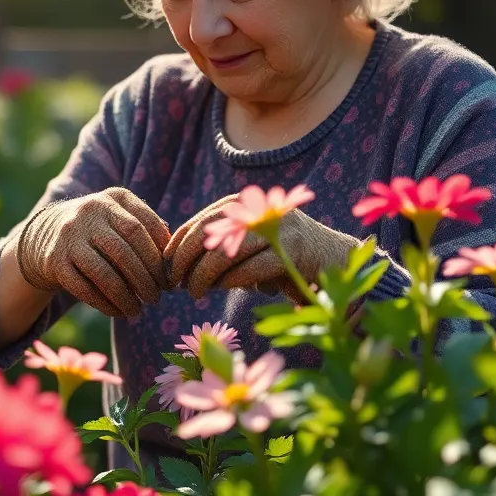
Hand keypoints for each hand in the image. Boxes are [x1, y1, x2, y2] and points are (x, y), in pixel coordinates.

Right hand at [16, 187, 170, 317]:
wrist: (47, 233)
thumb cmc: (99, 230)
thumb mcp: (120, 217)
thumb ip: (147, 230)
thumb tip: (174, 259)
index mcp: (113, 198)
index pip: (145, 225)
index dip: (160, 255)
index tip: (170, 277)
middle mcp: (90, 211)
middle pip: (126, 249)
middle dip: (146, 279)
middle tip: (157, 298)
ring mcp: (70, 235)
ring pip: (105, 272)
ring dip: (126, 296)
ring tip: (138, 310)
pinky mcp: (55, 260)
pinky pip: (84, 288)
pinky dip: (105, 304)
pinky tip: (118, 312)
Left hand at [165, 195, 359, 303]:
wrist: (332, 258)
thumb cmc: (280, 256)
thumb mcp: (245, 245)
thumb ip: (218, 246)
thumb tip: (175, 263)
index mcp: (239, 204)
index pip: (197, 223)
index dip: (176, 246)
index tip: (164, 267)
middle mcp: (254, 209)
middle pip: (205, 235)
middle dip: (184, 262)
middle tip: (175, 283)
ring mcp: (273, 228)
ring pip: (223, 252)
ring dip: (202, 276)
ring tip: (194, 292)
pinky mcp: (289, 251)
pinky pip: (248, 268)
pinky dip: (229, 281)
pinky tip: (219, 289)